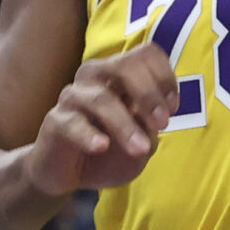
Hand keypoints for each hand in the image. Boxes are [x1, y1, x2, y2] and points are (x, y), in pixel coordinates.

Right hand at [26, 44, 176, 198]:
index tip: (173, 108)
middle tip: (162, 124)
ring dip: (125, 124)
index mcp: (119, 74)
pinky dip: (89, 134)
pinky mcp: (55, 121)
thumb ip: (150, 125)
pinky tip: (102, 146)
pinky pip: (72, 122)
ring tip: (140, 149)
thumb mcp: (141, 140)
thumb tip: (155, 115)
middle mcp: (96, 77)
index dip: (164, 77)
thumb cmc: (110, 151)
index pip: (145, 54)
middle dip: (148, 93)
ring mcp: (73, 97)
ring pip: (101, 98)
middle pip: (124, 65)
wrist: (69, 175)